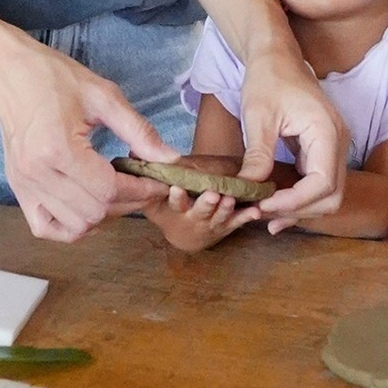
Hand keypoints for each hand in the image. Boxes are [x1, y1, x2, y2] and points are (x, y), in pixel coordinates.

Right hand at [0, 37, 174, 242]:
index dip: (140, 191)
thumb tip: (170, 158)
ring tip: (115, 192)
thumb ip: (139, 130)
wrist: (8, 73)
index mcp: (58, 149)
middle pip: (94, 212)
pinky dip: (70, 226)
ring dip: (102, 215)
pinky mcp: (17, 190)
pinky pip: (46, 227)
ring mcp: (24, 186)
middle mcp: (37, 174)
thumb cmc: (54, 78)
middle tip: (142, 185)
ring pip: (74, 226)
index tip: (157, 182)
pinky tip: (86, 207)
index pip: (108, 190)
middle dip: (127, 203)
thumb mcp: (103, 96)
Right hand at [143, 185, 260, 252]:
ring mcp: (212, 223)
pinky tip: (256, 212)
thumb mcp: (153, 198)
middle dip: (206, 204)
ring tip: (231, 200)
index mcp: (176, 210)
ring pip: (220, 217)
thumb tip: (132, 151)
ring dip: (226, 209)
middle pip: (200, 211)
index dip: (176, 196)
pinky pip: (239, 222)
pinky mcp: (227, 226)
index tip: (176, 188)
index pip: (174, 202)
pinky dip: (247, 217)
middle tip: (211, 195)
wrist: (185, 236)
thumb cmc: (167, 211)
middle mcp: (194, 219)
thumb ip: (145, 177)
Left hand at [238, 48, 347, 232]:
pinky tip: (274, 205)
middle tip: (261, 213)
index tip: (264, 204)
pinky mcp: (323, 151)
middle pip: (332, 195)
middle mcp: (339, 142)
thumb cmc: (268, 79)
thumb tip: (249, 188)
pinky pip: (318, 184)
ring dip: (299, 209)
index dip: (295, 201)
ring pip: (328, 194)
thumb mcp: (258, 115)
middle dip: (299, 210)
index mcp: (327, 131)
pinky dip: (299, 199)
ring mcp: (334, 148)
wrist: (276, 58)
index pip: (323, 183)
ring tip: (265, 214)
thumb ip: (258, 153)